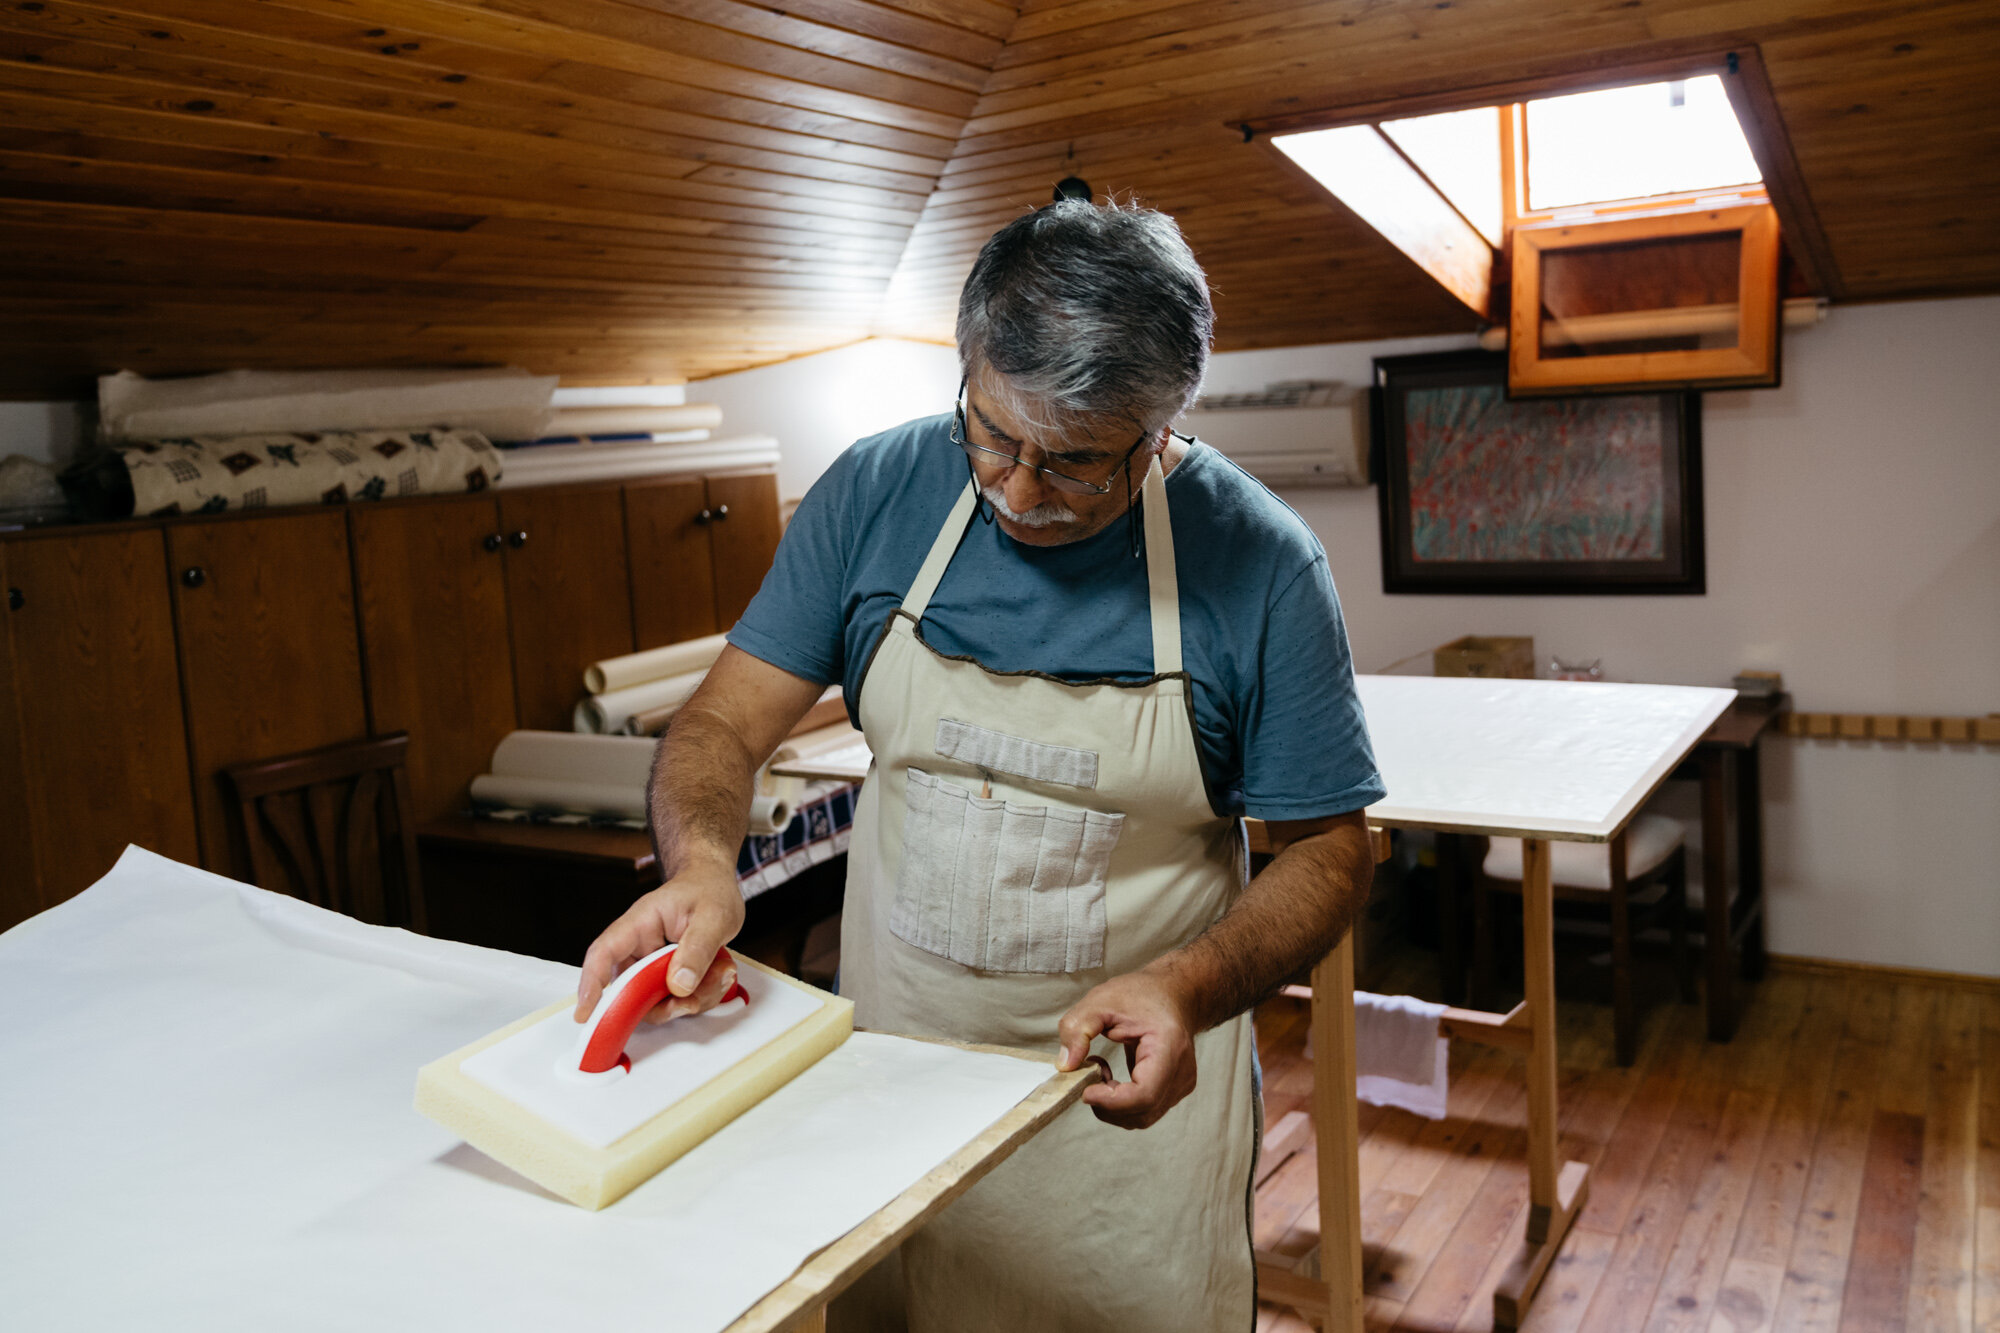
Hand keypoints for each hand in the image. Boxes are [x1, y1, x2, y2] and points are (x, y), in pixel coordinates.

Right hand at [573, 856, 744, 1025]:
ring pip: (659, 1000)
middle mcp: (640, 946)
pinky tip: (719, 972)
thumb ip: (698, 950)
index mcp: (640, 923)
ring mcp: (653, 963)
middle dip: (665, 1003)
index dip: (591, 985)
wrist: (715, 884)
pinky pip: (678, 998)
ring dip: (693, 997)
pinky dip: (702, 994)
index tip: (586, 1014)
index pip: (604, 953)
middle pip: (632, 990)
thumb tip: (679, 985)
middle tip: (695, 999)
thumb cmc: (709, 890)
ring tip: (720, 971)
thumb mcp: (714, 917)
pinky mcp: (668, 975)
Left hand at [1055, 967, 1197, 1129]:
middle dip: (1107, 1105)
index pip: (1144, 1094)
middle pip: (1143, 1112)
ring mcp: (1181, 1085)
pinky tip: (1111, 1079)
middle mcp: (1182, 1072)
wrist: (1173, 992)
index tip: (1086, 1090)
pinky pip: (1145, 1110)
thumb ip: (1078, 1029)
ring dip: (1113, 1105)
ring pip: (1143, 1117)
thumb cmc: (1141, 994)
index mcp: (1169, 1048)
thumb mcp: (1101, 1001)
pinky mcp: (1174, 1091)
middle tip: (1087, 1077)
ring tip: (1100, 1073)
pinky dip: (1122, 1103)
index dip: (1112, 1101)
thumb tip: (1065, 1066)